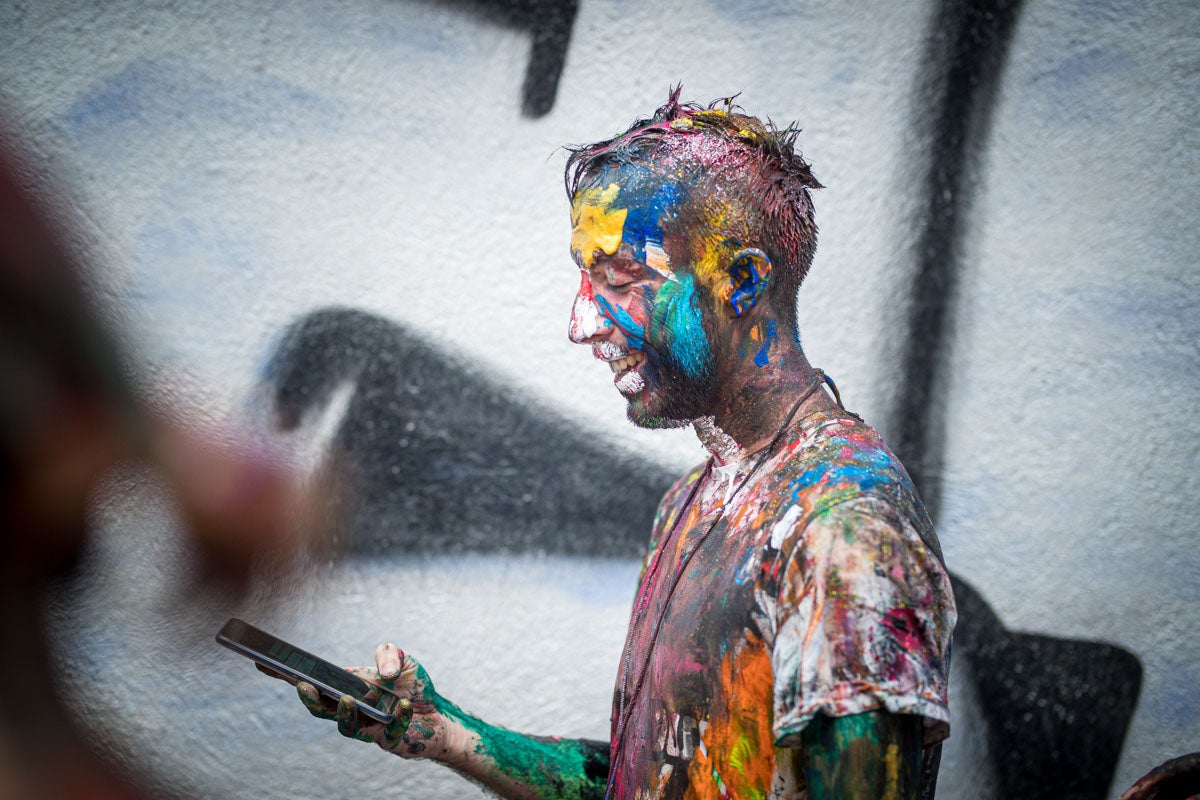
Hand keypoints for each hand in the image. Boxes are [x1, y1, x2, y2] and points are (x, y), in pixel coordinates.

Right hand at [265, 643, 447, 758]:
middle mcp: (352, 708)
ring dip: (343, 714)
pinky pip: (388, 731)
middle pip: (320, 708)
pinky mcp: (388, 740)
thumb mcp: (404, 659)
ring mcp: (367, 727)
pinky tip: (404, 705)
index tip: (262, 661)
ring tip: (349, 700)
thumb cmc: (413, 686)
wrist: (438, 714)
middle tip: (302, 685)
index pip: (312, 680)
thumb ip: (390, 654)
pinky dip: (397, 716)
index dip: (286, 673)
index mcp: (348, 686)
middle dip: (309, 698)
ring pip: (344, 727)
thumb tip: (381, 673)